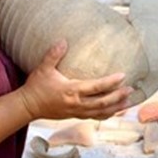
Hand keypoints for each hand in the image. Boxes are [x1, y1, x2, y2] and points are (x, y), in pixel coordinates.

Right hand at [16, 40, 132, 120]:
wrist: (27, 106)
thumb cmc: (36, 87)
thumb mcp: (43, 68)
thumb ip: (54, 54)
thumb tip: (64, 40)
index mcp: (70, 90)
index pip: (95, 87)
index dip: (110, 82)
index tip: (123, 76)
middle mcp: (76, 103)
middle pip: (102, 103)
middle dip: (118, 96)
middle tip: (131, 89)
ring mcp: (76, 112)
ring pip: (100, 113)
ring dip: (115, 107)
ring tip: (128, 102)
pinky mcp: (74, 116)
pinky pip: (94, 117)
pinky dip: (107, 115)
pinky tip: (115, 111)